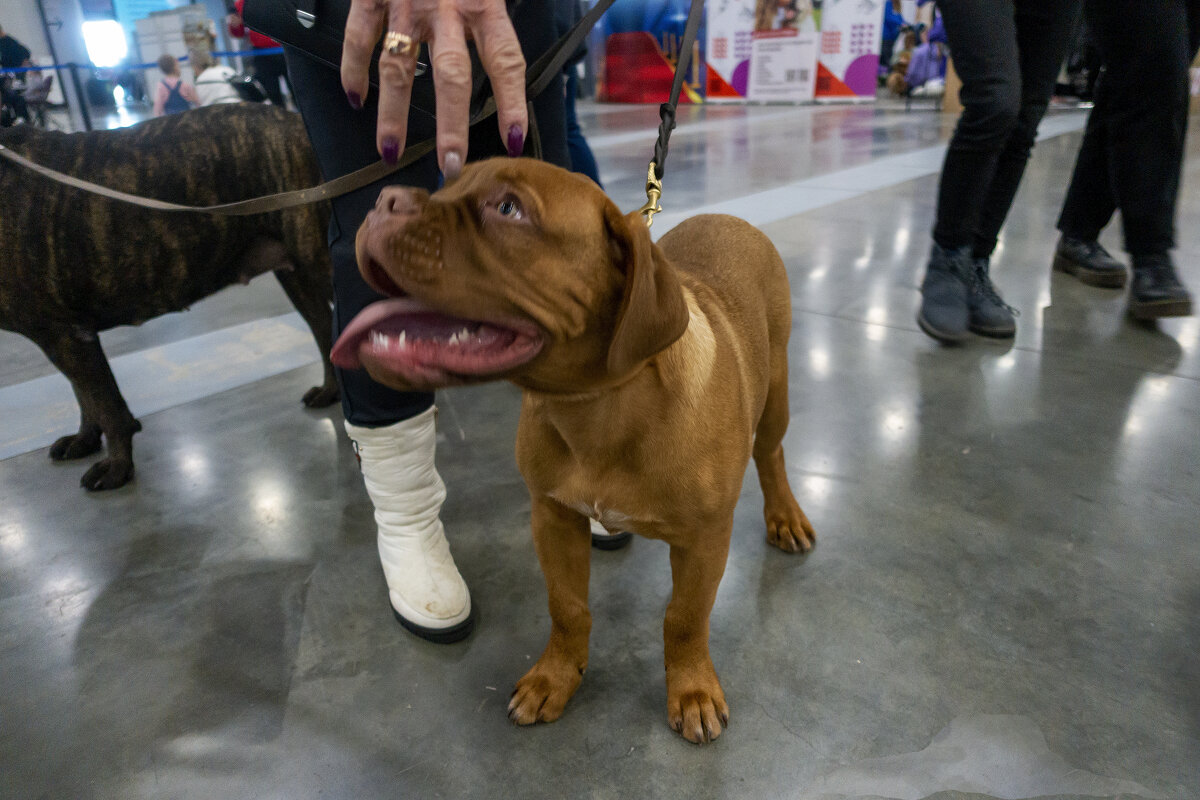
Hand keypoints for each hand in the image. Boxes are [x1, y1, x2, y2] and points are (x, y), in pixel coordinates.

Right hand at [340, 0, 527, 177]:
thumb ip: (501, 11)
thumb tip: (537, 38)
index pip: (505, 60)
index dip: (511, 102)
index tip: (516, 139)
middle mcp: (445, 5)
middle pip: (450, 77)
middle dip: (449, 126)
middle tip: (449, 164)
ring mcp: (404, 1)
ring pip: (399, 67)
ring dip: (393, 113)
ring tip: (391, 151)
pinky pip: (359, 35)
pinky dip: (353, 68)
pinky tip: (356, 98)